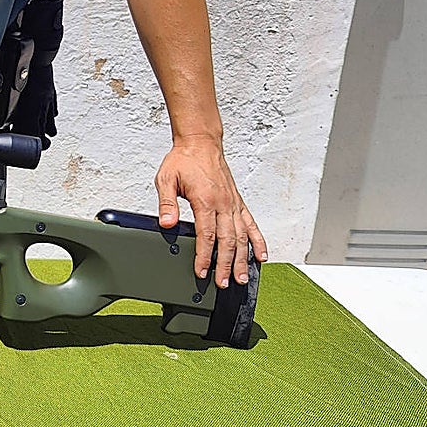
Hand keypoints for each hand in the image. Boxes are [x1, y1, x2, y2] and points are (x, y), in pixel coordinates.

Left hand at [154, 136, 267, 287]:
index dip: (205, 256)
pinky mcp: (238, 202)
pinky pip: (251, 225)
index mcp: (206, 200)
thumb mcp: (166, 179)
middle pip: (227, 240)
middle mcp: (224, 204)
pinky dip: (257, 241)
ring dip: (242, 259)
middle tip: (223, 283)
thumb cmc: (183, 160)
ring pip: (242, 236)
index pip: (207, 235)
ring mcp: (233, 204)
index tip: (202, 272)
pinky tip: (261, 256)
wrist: (201, 143)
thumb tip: (166, 223)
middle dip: (225, 265)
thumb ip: (167, 203)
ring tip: (242, 277)